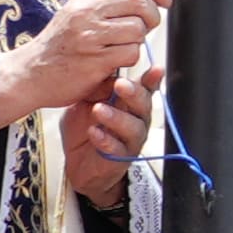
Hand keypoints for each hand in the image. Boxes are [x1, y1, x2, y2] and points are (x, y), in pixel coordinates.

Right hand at [0, 0, 168, 130]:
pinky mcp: (96, 60)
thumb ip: (106, 1)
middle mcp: (87, 11)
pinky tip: (114, 61)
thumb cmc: (60, 44)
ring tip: (122, 46)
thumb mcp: (77, 11)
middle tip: (147, 26)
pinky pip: (131, 53)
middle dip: (152, 16)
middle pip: (139, 2)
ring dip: (138, 40)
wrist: (32, 73)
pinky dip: (129, 58)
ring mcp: (90, 35)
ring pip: (138, 29)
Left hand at [71, 58, 152, 194]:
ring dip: (116, 117)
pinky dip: (105, 140)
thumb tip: (104, 76)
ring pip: (133, 128)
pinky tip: (94, 132)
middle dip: (134, 93)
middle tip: (120, 84)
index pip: (145, 88)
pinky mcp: (121, 158)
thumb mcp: (85, 102)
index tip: (156, 69)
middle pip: (143, 104)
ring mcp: (131, 140)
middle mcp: (136, 120)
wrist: (76, 162)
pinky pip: (118, 149)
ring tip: (98, 110)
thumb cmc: (85, 127)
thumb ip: (96, 90)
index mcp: (129, 102)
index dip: (152, 79)